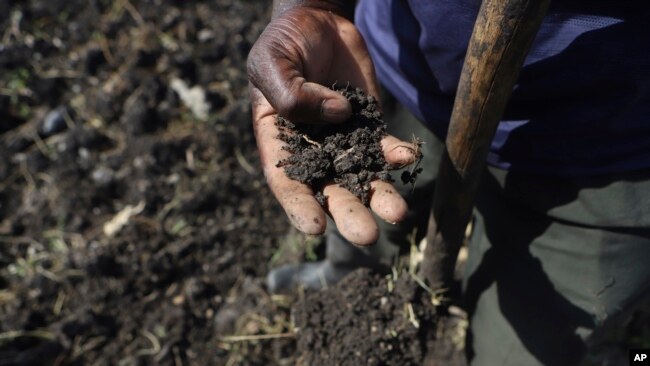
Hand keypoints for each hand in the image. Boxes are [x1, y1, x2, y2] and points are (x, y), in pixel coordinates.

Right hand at [248, 7, 416, 245]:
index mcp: (278, 144)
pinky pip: (384, 146)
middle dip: (349, 213)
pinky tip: (408, 157)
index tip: (314, 227)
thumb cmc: (284, 44)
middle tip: (367, 236)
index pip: (286, 182)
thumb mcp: (271, 63)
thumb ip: (292, 93)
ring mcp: (343, 141)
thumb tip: (338, 115)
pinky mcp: (369, 126)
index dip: (298, 206)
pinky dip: (396, 154)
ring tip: (398, 213)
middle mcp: (312, 151)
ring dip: (380, 195)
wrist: (317, 22)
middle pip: (329, 189)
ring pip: (362, 176)